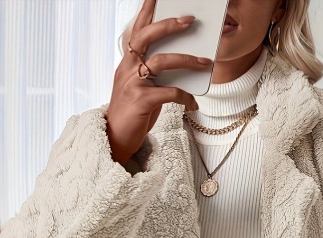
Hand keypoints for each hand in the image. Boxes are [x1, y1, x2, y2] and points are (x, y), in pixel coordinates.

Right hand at [106, 0, 212, 162]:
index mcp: (128, 61)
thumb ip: (154, 73)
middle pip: (148, 36)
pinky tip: (194, 103)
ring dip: (188, 60)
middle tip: (190, 20)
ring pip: (163, 62)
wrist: (115, 138)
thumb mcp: (140, 88)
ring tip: (207, 63)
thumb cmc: (132, 113)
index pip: (138, 29)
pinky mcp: (142, 101)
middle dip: (170, 25)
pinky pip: (170, 93)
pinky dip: (185, 97)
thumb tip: (182, 64)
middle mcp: (128, 67)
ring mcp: (133, 83)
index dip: (147, 10)